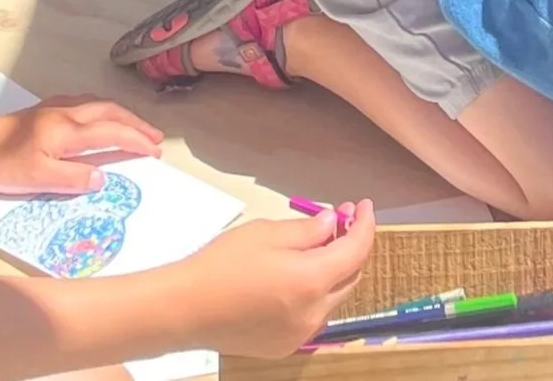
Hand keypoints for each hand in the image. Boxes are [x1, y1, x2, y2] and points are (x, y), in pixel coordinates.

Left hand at [0, 96, 163, 195]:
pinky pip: (87, 105)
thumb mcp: (37, 179)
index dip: (136, 141)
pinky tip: (102, 119)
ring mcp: (57, 108)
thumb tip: (102, 176)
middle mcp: (67, 113)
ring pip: (100, 105)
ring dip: (123, 116)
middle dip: (136, 124)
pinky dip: (105, 111)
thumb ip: (72, 177)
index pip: (112, 133)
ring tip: (136, 128)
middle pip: (111, 112)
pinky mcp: (47, 109)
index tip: (155, 151)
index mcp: (68, 131)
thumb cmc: (3, 165)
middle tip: (155, 138)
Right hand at [178, 206, 375, 356]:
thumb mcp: (268, 233)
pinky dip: (316, 292)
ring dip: (334, 270)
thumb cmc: (224, 263)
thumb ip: (308, 230)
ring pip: (332, 297)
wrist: (187, 308)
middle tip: (340, 218)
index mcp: (311, 282)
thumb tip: (333, 224)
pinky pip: (313, 315)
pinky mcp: (286, 346)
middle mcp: (314, 314)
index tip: (363, 206)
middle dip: (351, 246)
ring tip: (318, 244)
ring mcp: (301, 334)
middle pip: (349, 277)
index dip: (365, 225)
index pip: (356, 251)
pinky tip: (298, 275)